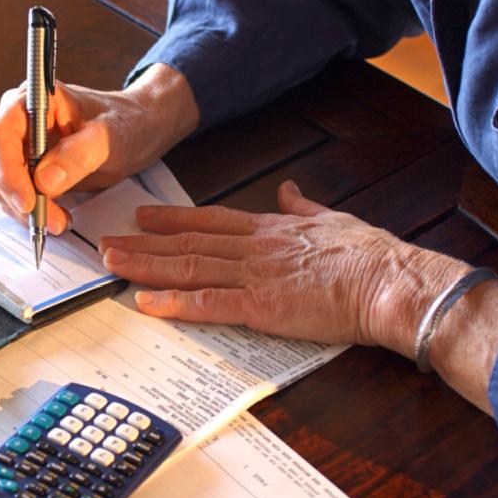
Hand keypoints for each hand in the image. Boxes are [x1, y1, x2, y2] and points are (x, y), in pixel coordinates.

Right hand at [0, 64, 197, 233]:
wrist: (134, 132)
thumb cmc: (123, 123)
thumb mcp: (110, 136)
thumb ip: (79, 155)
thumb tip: (45, 181)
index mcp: (31, 102)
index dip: (6, 173)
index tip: (28, 202)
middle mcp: (14, 123)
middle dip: (16, 199)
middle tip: (53, 220)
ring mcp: (15, 148)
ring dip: (21, 210)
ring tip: (60, 218)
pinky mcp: (21, 171)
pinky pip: (8, 197)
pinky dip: (27, 213)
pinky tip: (56, 214)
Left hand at [99, 181, 470, 353]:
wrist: (390, 282)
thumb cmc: (371, 257)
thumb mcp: (334, 219)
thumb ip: (304, 207)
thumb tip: (290, 190)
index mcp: (271, 230)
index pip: (211, 221)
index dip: (173, 219)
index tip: (144, 216)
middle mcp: (255, 248)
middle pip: (188, 243)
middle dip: (144, 244)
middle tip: (107, 243)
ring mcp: (255, 276)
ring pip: (189, 268)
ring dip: (146, 267)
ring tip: (112, 266)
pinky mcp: (262, 307)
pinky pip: (208, 303)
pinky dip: (174, 303)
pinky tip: (146, 302)